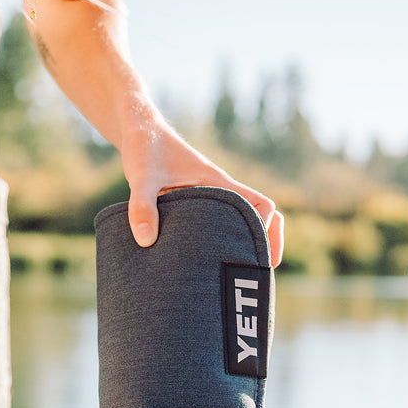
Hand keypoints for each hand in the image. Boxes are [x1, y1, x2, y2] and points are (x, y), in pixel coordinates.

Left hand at [120, 114, 284, 265]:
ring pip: (245, 221)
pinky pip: (224, 223)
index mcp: (217, 183)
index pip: (260, 204)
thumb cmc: (144, 148)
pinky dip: (229, 240)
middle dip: (267, 244)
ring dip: (251, 242)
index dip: (265, 228)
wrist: (140, 131)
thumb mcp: (141, 176)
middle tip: (259, 275)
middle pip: (263, 216)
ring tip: (243, 274)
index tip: (253, 250)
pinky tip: (213, 263)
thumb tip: (147, 242)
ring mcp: (212, 198)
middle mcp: (220, 192)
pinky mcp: (198, 205)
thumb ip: (142, 206)